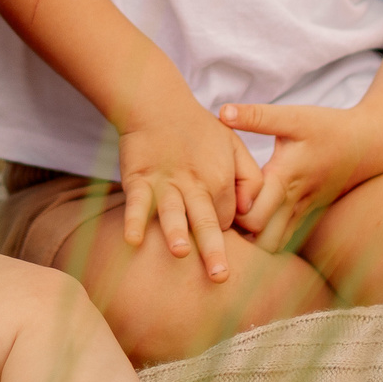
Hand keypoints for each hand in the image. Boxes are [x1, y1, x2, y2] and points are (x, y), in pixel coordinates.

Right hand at [116, 91, 264, 281]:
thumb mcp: (234, 146)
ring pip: (173, 212)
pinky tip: (133, 240)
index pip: (227, 219)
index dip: (223, 231)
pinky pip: (137, 203)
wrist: (158, 104)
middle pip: (207, 221)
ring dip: (176, 232)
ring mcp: (165, 183)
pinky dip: (134, 220)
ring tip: (180, 252)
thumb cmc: (199, 129)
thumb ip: (249, 178)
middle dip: (213, 250)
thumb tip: (249, 212)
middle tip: (220, 277)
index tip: (214, 236)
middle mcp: (195, 184)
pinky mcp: (139, 179)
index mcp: (221, 179)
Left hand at [220, 101, 382, 253]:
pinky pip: (284, 239)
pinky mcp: (307, 214)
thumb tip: (222, 112)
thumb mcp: (293, 117)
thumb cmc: (328, 128)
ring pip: (274, 245)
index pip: (254, 215)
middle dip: (237, 235)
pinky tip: (247, 226)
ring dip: (252, 241)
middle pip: (261, 240)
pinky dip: (265, 238)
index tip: (213, 200)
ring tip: (230, 223)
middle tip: (214, 217)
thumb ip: (257, 116)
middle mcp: (293, 202)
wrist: (368, 144)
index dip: (230, 214)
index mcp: (284, 178)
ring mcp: (302, 212)